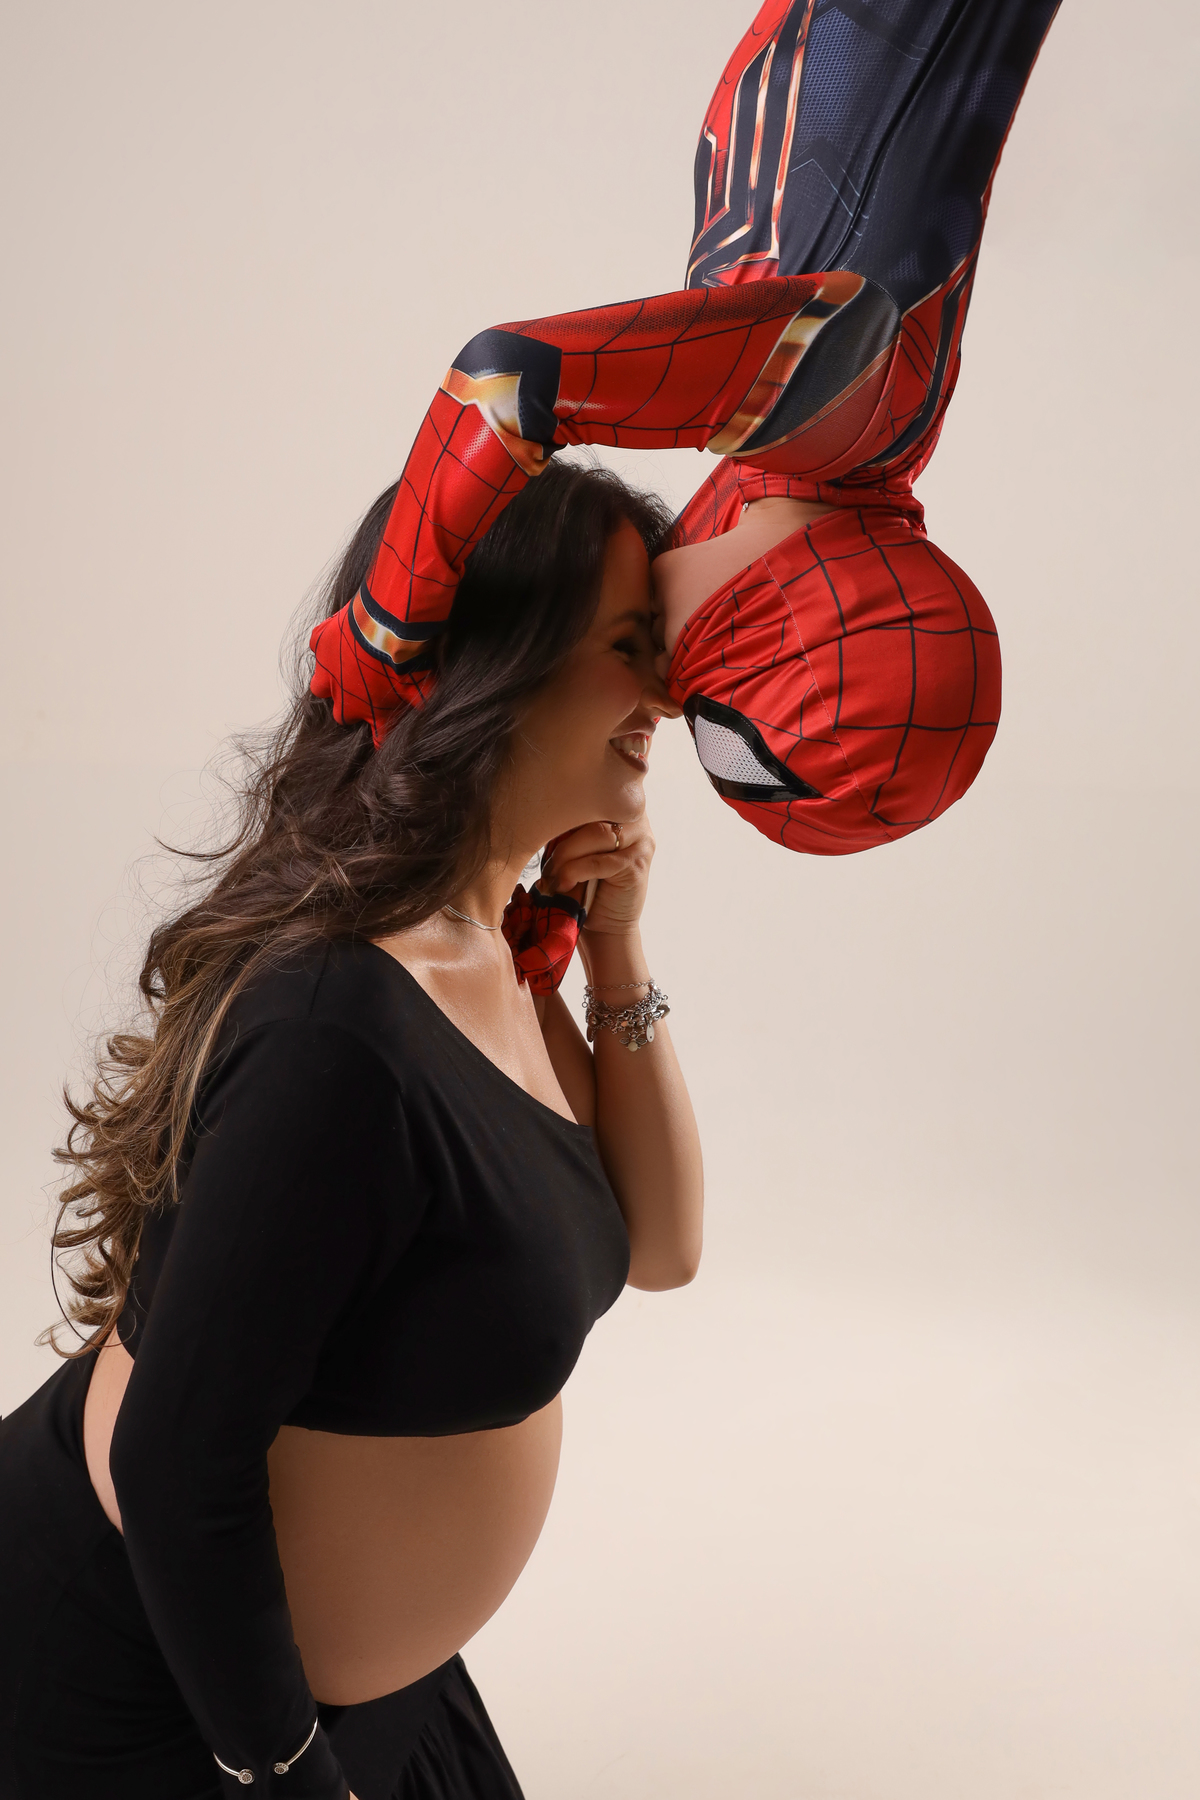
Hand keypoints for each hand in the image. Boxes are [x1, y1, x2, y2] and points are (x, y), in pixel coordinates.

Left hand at [538, 816, 654, 937]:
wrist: (604, 925)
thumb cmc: (583, 883)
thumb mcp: (573, 846)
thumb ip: (567, 826)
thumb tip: (537, 810)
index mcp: (617, 805)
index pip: (588, 793)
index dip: (563, 808)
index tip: (537, 823)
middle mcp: (635, 817)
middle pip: (593, 811)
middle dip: (562, 835)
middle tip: (544, 862)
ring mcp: (641, 840)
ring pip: (596, 834)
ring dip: (567, 855)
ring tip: (553, 876)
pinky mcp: (636, 865)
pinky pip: (599, 861)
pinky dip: (575, 872)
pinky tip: (564, 885)